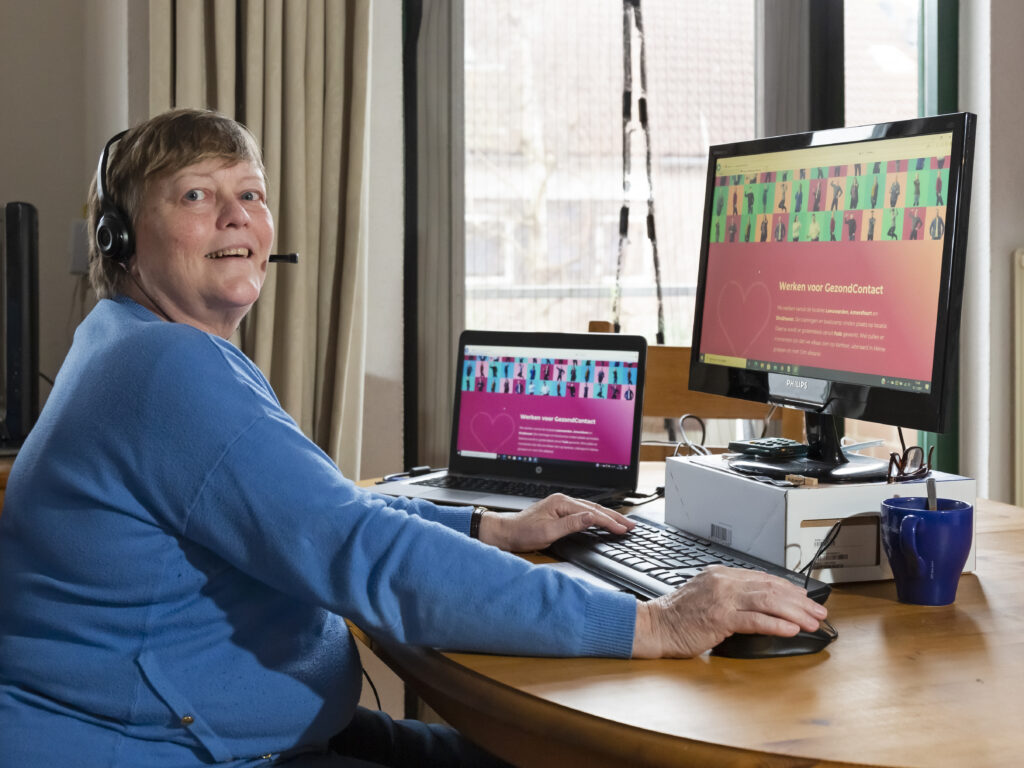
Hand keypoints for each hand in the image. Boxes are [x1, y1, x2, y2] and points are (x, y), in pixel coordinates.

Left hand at [477, 494, 634, 552]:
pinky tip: (602, 520)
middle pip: (595, 508)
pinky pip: (584, 513)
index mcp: (562, 503)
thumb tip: (591, 517)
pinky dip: (597, 517)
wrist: (506, 532)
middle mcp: (563, 501)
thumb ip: (572, 524)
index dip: (610, 522)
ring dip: (607, 517)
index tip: (623, 529)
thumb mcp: (548, 532)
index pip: (592, 513)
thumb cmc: (522, 532)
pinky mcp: (559, 512)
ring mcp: (561, 506)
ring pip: (591, 510)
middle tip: (631, 525)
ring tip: (622, 523)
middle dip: (614, 517)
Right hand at [631, 565, 827, 657]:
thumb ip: (730, 595)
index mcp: (721, 574)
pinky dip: (776, 624)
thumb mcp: (706, 595)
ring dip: (795, 613)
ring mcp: (721, 598)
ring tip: (812, 622)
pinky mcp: (719, 618)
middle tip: (818, 612)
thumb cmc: (678, 616)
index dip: (789, 589)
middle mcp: (723, 582)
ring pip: (768, 601)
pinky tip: (791, 629)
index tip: (806, 599)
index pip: (764, 578)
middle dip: (800, 601)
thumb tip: (761, 604)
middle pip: (771, 588)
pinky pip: (755, 620)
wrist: (655, 626)